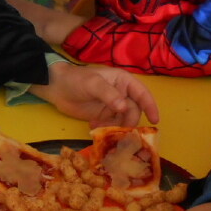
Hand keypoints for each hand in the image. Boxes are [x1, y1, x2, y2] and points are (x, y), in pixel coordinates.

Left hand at [31, 60, 159, 127]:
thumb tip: (124, 107)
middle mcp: (121, 94)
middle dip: (128, 121)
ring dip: (117, 127)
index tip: (155, 120)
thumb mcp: (93, 83)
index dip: (150, 106)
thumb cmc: (76, 80)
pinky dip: (106, 129)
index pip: (142, 94)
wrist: (56, 88)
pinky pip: (111, 126)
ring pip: (123, 120)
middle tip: (118, 130)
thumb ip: (109, 95)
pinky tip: (93, 127)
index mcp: (123, 81)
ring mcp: (112, 106)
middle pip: (134, 110)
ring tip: (104, 130)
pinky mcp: (103, 116)